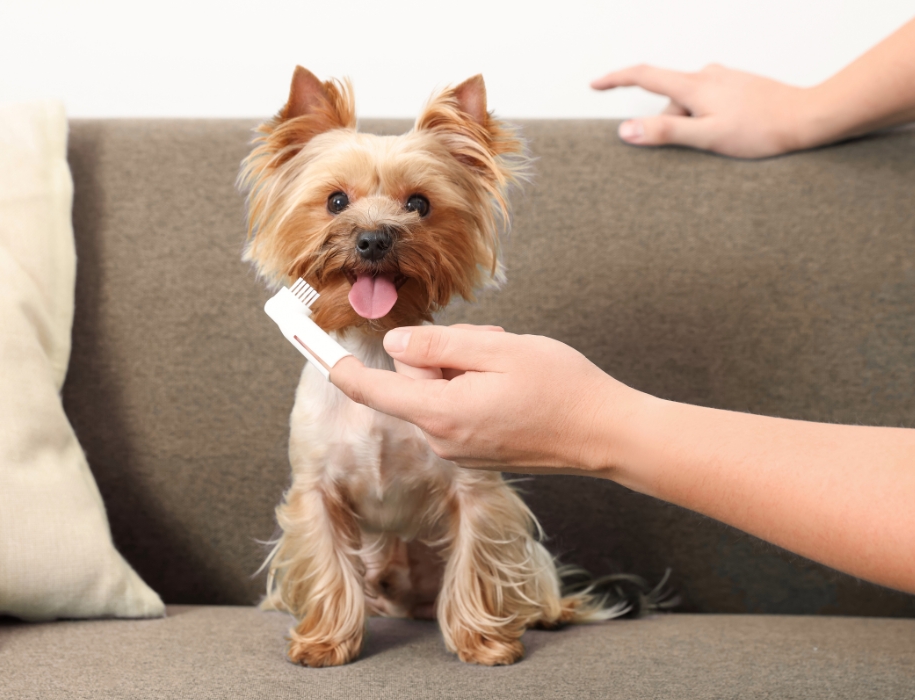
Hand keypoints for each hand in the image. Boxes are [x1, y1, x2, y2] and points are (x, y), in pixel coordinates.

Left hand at [330, 325, 641, 475]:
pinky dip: (475, 388)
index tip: (309, 346)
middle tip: (489, 343)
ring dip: (464, 369)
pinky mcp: (479, 452)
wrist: (606, 434)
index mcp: (441, 414)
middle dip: (442, 354)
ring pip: (438, 392)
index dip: (340, 365)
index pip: (374, 390)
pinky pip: (457, 408)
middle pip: (413, 382)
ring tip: (509, 365)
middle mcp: (444, 439)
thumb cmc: (560, 388)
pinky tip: (513, 385)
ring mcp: (461, 450)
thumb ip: (438, 348)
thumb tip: (396, 346)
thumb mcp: (495, 351)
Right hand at [591, 64, 816, 158]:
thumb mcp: (707, 137)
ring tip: (724, 142)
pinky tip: (732, 133)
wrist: (807, 117)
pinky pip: (709, 103)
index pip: (643, 75)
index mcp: (694, 85)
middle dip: (671, 124)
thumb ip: (665, 132)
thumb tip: (625, 129)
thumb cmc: (761, 130)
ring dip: (694, 125)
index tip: (595, 84)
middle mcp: (707, 74)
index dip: (615, 80)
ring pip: (691, 104)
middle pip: (670, 100)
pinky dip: (708, 119)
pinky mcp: (738, 85)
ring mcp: (724, 78)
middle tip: (697, 148)